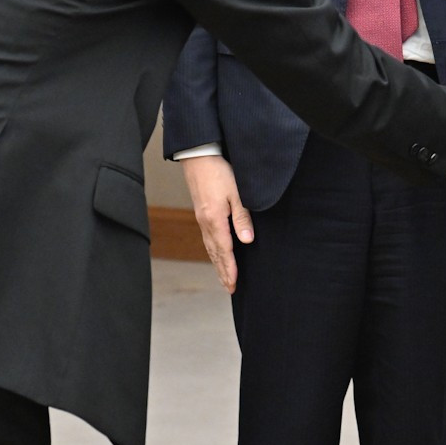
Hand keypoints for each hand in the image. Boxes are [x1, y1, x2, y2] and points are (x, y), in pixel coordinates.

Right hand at [182, 154, 253, 294]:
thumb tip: (247, 241)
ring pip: (210, 247)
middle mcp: (206, 223)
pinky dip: (213, 251)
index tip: (234, 284)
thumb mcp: (237, 192)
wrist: (199, 156)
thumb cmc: (220, 172)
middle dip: (223, 271)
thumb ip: (242, 217)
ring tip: (223, 277)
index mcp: (215, 220)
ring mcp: (202, 218)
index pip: (225, 250)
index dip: (230, 268)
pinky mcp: (201, 212)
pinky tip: (216, 254)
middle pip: (215, 253)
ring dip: (217, 263)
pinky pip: (207, 238)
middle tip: (230, 288)